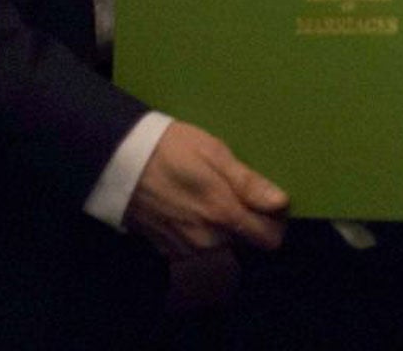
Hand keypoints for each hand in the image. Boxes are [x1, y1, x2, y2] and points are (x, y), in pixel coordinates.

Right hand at [124, 120, 287, 259]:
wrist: (120, 161)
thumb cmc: (172, 148)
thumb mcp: (214, 152)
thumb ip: (248, 182)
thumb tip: (281, 202)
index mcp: (225, 214)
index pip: (270, 239)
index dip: (275, 221)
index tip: (268, 202)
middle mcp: (209, 240)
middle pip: (246, 244)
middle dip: (248, 224)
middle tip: (234, 194)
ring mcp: (187, 249)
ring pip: (223, 250)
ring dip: (224, 232)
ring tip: (210, 200)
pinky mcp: (168, 251)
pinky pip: (198, 253)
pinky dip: (200, 238)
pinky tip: (190, 212)